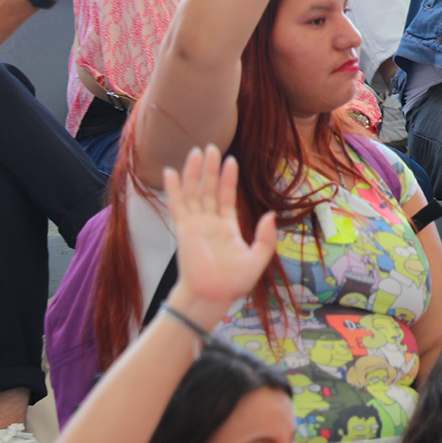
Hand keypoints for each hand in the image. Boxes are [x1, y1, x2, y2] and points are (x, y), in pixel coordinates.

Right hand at [164, 145, 278, 314]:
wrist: (212, 296)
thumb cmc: (233, 283)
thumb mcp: (258, 258)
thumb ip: (265, 237)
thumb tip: (270, 216)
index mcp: (227, 227)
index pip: (226, 196)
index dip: (228, 178)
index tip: (231, 160)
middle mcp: (210, 222)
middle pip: (209, 189)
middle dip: (210, 168)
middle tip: (211, 146)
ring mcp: (195, 224)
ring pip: (194, 192)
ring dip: (194, 172)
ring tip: (196, 151)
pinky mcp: (184, 230)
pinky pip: (177, 205)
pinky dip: (174, 188)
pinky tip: (171, 172)